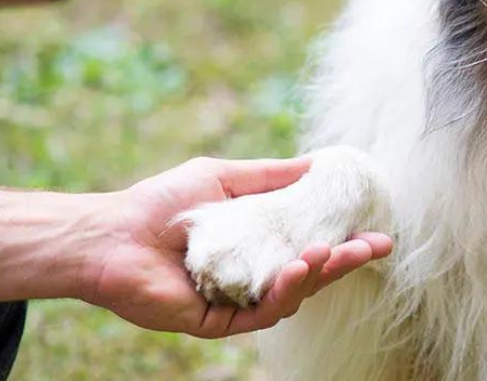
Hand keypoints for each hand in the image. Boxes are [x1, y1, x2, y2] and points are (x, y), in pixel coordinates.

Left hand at [77, 156, 391, 337]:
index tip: (377, 228)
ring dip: (318, 274)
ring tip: (331, 252)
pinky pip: (261, 314)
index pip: (311, 245)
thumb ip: (271, 176)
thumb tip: (317, 162)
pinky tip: (297, 270)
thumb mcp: (226, 176)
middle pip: (311, 274)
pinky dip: (284, 292)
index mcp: (258, 244)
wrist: (109, 234)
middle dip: (347, 260)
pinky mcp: (217, 322)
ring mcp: (237, 301)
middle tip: (377, 247)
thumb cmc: (161, 202)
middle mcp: (252, 274)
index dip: (346, 239)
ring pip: (292, 296)